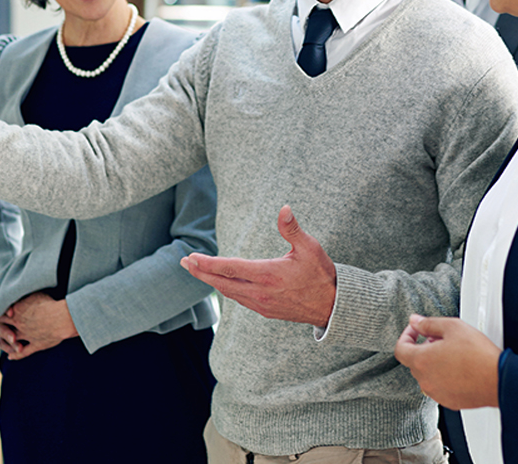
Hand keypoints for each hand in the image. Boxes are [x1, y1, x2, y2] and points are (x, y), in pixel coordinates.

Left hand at [0, 292, 77, 360]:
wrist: (63, 318)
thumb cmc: (51, 303)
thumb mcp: (37, 294)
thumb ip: (26, 296)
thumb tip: (22, 291)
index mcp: (18, 311)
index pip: (3, 313)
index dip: (0, 314)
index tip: (1, 315)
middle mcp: (19, 324)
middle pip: (4, 327)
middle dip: (0, 329)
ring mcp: (27, 336)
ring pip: (11, 341)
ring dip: (6, 342)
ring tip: (2, 343)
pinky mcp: (36, 345)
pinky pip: (23, 352)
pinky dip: (16, 355)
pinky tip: (11, 357)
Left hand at [181, 205, 336, 326]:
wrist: (333, 307)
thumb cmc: (322, 275)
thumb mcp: (310, 248)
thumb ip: (292, 229)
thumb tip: (284, 208)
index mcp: (268, 275)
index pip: (229, 268)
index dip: (207, 263)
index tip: (191, 257)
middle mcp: (261, 292)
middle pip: (222, 283)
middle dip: (201, 273)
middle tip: (184, 263)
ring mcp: (262, 304)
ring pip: (229, 293)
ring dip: (212, 282)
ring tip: (198, 271)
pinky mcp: (266, 310)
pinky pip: (240, 299)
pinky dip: (227, 290)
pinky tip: (223, 283)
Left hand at [394, 314, 500, 409]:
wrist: (498, 379)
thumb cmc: (478, 355)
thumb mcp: (452, 327)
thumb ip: (428, 323)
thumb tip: (415, 321)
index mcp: (422, 361)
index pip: (400, 349)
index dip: (406, 336)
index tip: (415, 331)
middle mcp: (425, 380)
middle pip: (415, 361)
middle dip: (423, 347)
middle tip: (440, 339)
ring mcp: (437, 393)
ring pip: (427, 374)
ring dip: (433, 363)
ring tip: (452, 353)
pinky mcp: (449, 401)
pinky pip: (439, 386)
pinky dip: (444, 376)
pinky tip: (459, 368)